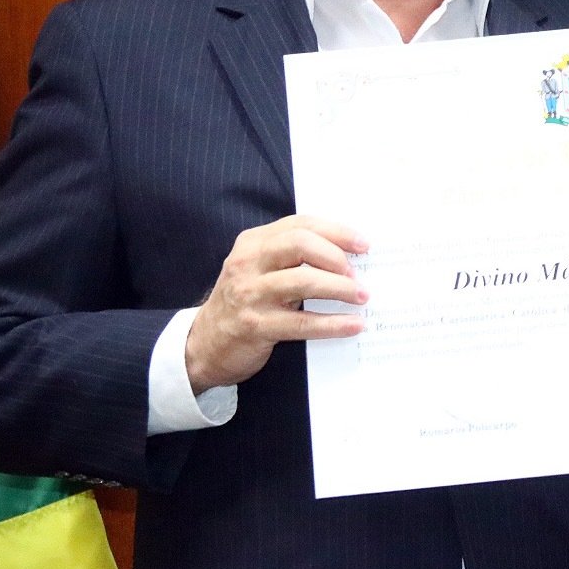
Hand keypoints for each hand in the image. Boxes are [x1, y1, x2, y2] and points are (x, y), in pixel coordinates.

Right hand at [186, 215, 369, 393]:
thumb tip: (349, 254)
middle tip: (357, 273)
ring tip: (362, 296)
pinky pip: (302, 322)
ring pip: (304, 282)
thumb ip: (294, 256)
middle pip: (300, 244)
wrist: (205, 344)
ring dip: (340, 289)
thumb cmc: (246, 302)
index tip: (363, 244)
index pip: (301, 224)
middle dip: (336, 256)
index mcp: (253, 242)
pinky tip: (353, 325)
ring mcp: (249, 294)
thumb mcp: (261, 269)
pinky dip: (333, 323)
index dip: (336, 232)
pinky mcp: (254, 326)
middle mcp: (248, 263)